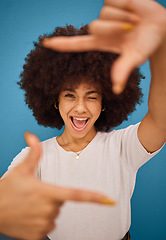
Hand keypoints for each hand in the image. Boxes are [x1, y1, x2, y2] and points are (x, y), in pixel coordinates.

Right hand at [0, 132, 115, 239]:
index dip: (94, 197)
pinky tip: (28, 216)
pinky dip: (40, 220)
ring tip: (29, 206)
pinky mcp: (39, 236)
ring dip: (45, 209)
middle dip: (51, 197)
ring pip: (55, 214)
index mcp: (48, 192)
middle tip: (33, 195)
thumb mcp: (21, 170)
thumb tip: (32, 135)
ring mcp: (44, 224)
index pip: (76, 194)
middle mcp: (49, 210)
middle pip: (61, 202)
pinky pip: (47, 226)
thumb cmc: (7, 190)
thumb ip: (33, 153)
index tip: (110, 200)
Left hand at [42, 0, 165, 93]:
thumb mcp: (135, 57)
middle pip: (94, 27)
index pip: (76, 44)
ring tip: (136, 20)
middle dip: (116, 27)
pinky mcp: (113, 0)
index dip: (62, 44)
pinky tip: (134, 7)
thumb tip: (116, 89)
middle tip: (133, 29)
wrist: (160, 26)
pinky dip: (126, 4)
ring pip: (104, 12)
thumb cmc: (147, 43)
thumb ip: (123, 70)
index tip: (46, 44)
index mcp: (101, 43)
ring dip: (124, 16)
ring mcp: (106, 14)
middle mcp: (101, 29)